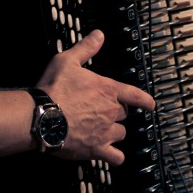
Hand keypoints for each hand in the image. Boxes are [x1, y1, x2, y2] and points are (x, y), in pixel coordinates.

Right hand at [35, 29, 155, 165]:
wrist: (42, 117)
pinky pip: (115, 157)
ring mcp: (105, 132)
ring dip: (115, 132)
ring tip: (105, 131)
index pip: (135, 95)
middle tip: (104, 111)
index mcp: (107, 90)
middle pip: (124, 114)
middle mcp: (110, 111)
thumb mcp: (68, 61)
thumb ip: (86, 48)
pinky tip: (112, 156)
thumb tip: (98, 35)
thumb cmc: (54, 89)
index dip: (145, 100)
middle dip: (117, 113)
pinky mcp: (96, 149)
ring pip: (121, 134)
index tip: (150, 104)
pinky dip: (115, 157)